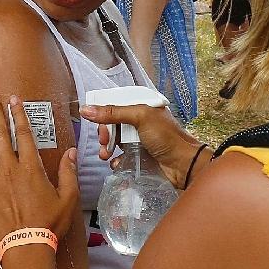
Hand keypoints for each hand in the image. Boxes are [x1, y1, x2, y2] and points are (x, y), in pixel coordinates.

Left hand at [0, 97, 80, 248]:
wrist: (27, 246)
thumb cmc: (49, 223)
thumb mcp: (68, 198)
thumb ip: (68, 172)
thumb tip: (71, 152)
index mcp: (30, 168)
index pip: (24, 134)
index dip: (18, 115)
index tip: (14, 101)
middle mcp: (9, 170)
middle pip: (0, 136)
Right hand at [80, 102, 197, 186]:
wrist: (183, 164)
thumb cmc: (166, 137)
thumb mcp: (140, 117)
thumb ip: (113, 113)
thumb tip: (86, 109)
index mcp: (141, 105)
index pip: (114, 104)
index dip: (103, 113)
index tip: (97, 123)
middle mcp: (138, 120)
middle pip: (111, 124)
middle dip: (104, 133)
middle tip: (104, 142)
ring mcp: (138, 139)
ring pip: (114, 140)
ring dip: (106, 148)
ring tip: (105, 155)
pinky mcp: (138, 155)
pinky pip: (120, 155)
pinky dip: (115, 159)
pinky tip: (116, 163)